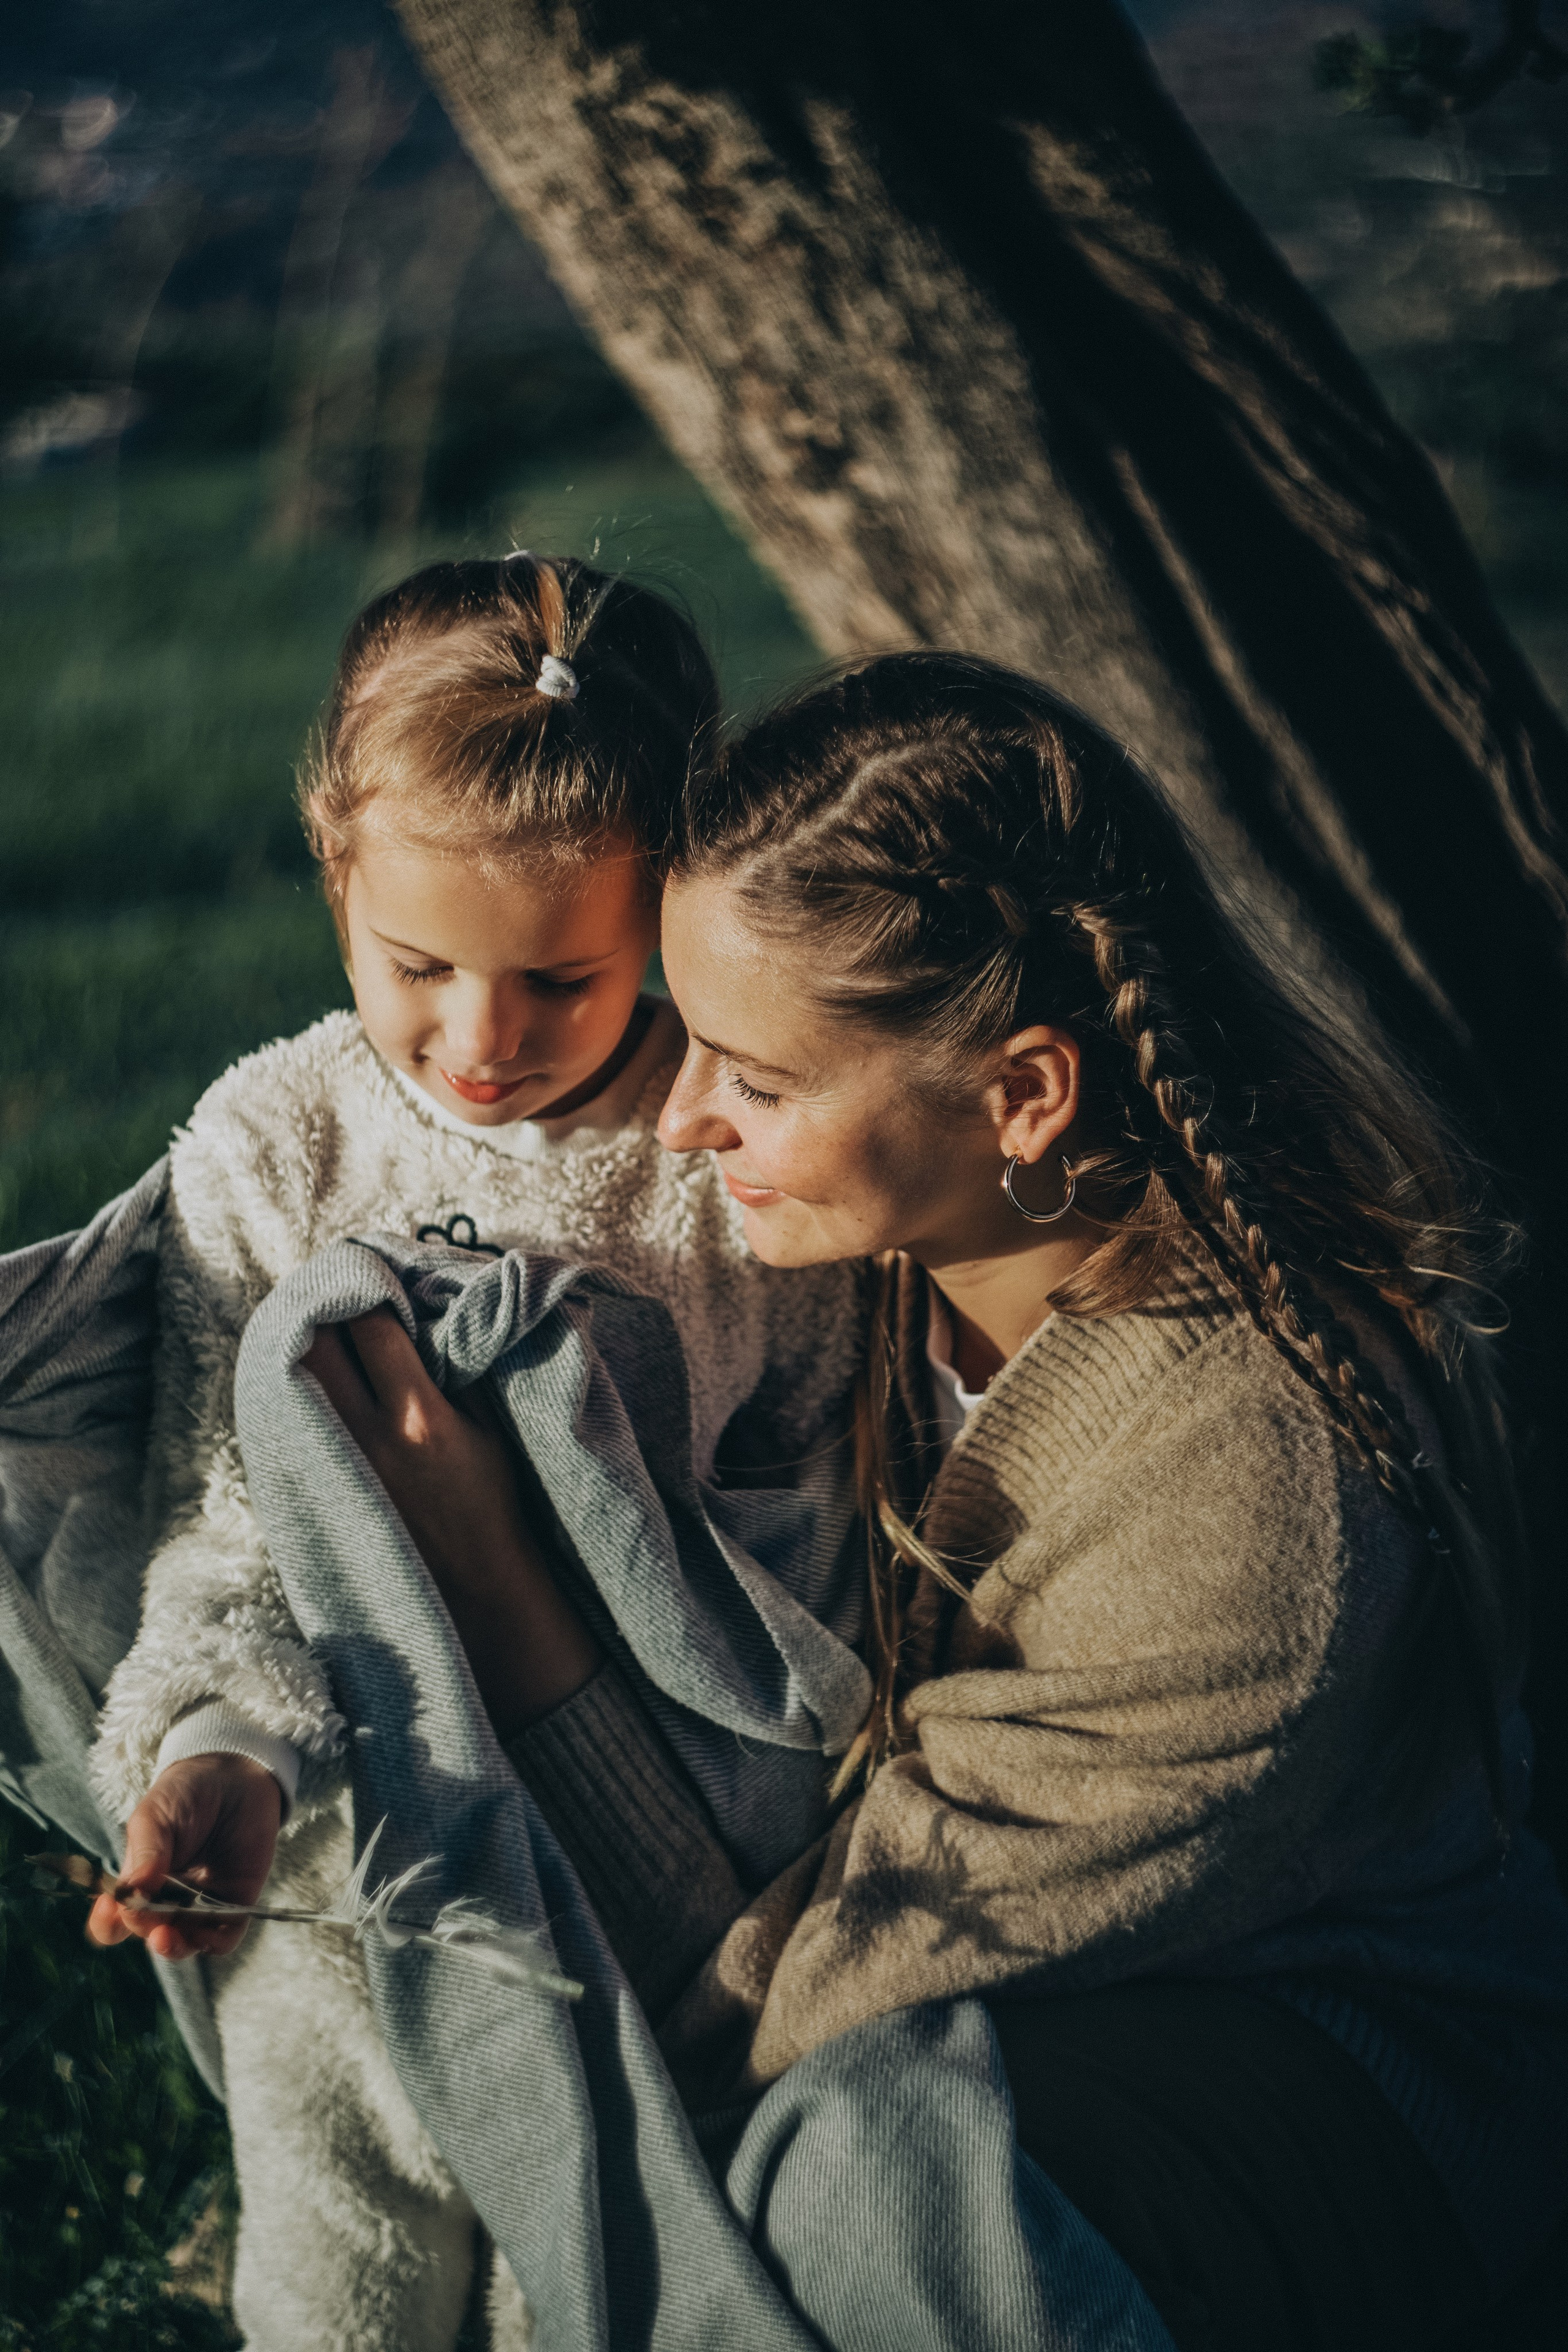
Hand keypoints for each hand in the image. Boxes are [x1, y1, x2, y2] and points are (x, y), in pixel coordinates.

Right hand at [87, 1754, 281, 1960]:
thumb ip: (146, 1852)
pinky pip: (225, 1936)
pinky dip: (215, 1941)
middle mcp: (167, 1902)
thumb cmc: (185, 1795)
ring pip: (184, 1942)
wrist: (234, 1776)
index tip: (107, 1907)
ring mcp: (201, 1905)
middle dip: (142, 1925)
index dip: (107, 1922)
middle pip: (148, 1931)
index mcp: (138, 1884)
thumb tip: (132, 1892)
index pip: (115, 1920)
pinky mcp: (236, 1903)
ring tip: (164, 1936)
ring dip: (173, 1946)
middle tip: (141, 1909)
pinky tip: (205, 1934)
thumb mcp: (155, 1816)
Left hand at [302, 1310, 600, 1735]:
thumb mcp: (492, 1427)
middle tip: (335, 1283)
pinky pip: (288, 1418)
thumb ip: (457, 1367)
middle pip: (318, 1342)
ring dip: (301, 1341)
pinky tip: (301, 1371)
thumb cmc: (495, 1503)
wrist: (477, 1591)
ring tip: (314, 1319)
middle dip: (324, 1303)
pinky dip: (292, 1386)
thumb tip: (429, 1307)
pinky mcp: (318, 1486)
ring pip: (292, 1377)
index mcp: (421, 1415)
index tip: (374, 1270)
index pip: (373, 1322)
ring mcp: (337, 1464)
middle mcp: (369, 1436)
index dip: (370, 1284)